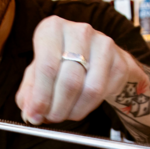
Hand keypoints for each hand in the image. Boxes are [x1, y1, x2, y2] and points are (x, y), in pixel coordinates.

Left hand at [16, 16, 136, 123]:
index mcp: (52, 28)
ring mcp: (103, 44)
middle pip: (69, 80)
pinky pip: (103, 93)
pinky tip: (80, 105)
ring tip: (64, 114)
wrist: (98, 59)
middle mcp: (79, 31)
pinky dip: (88, 107)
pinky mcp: (119, 61)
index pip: (46, 66)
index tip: (34, 116)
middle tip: (50, 119)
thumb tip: (30, 113)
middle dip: (57, 107)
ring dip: (74, 110)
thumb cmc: (62, 63)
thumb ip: (30, 92)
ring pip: (89, 90)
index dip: (40, 97)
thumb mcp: (38, 72)